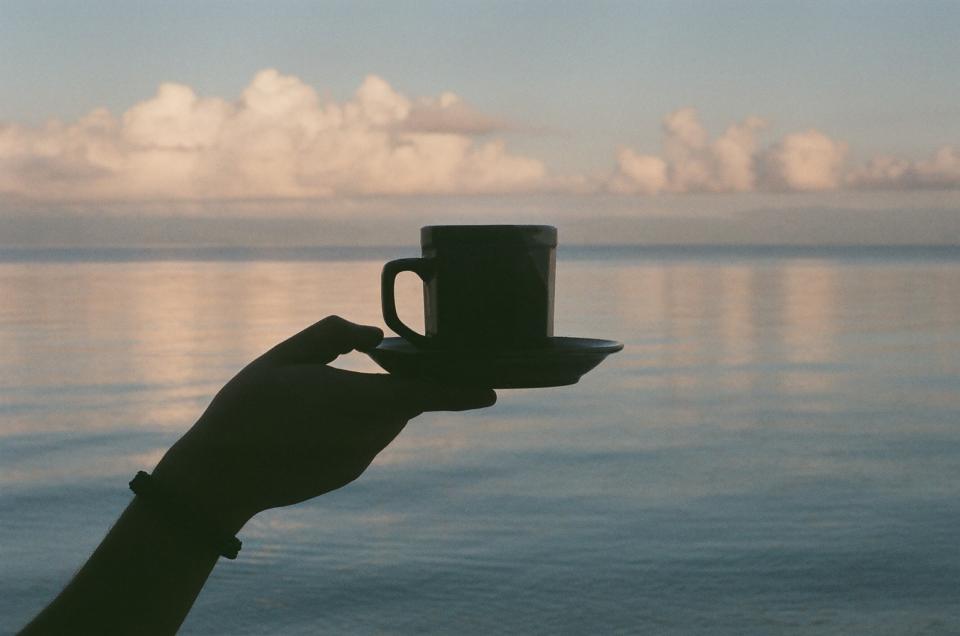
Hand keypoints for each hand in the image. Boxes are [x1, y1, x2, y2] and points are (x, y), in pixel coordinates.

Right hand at [152, 316, 495, 532]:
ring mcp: (359, 457)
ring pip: (386, 419)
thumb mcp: (285, 356)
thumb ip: (333, 335)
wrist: (221, 476)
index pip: (422, 394)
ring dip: (372, 402)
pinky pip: (368, 438)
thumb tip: (374, 335)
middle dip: (396, 382)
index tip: (491, 390)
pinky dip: (356, 423)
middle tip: (363, 367)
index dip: (460, 391)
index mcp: (351, 399)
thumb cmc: (247, 408)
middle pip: (403, 401)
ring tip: (319, 397)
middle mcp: (364, 433)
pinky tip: (315, 422)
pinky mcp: (350, 471)